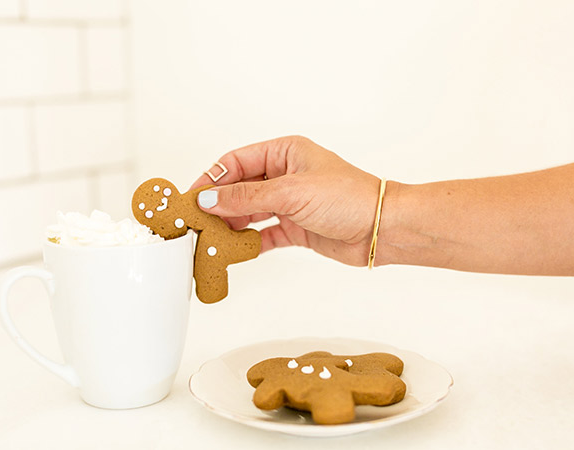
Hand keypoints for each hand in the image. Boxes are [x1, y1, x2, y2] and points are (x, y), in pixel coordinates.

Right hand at [189, 136, 381, 265]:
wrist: (381, 229)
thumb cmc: (348, 197)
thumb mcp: (291, 192)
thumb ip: (247, 196)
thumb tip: (209, 199)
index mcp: (285, 153)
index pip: (236, 162)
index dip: (212, 179)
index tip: (192, 198)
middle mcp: (285, 175)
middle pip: (240, 188)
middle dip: (218, 205)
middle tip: (196, 222)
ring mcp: (290, 203)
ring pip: (250, 212)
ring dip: (231, 225)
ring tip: (211, 238)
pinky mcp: (296, 227)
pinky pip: (264, 234)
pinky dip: (250, 242)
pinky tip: (236, 251)